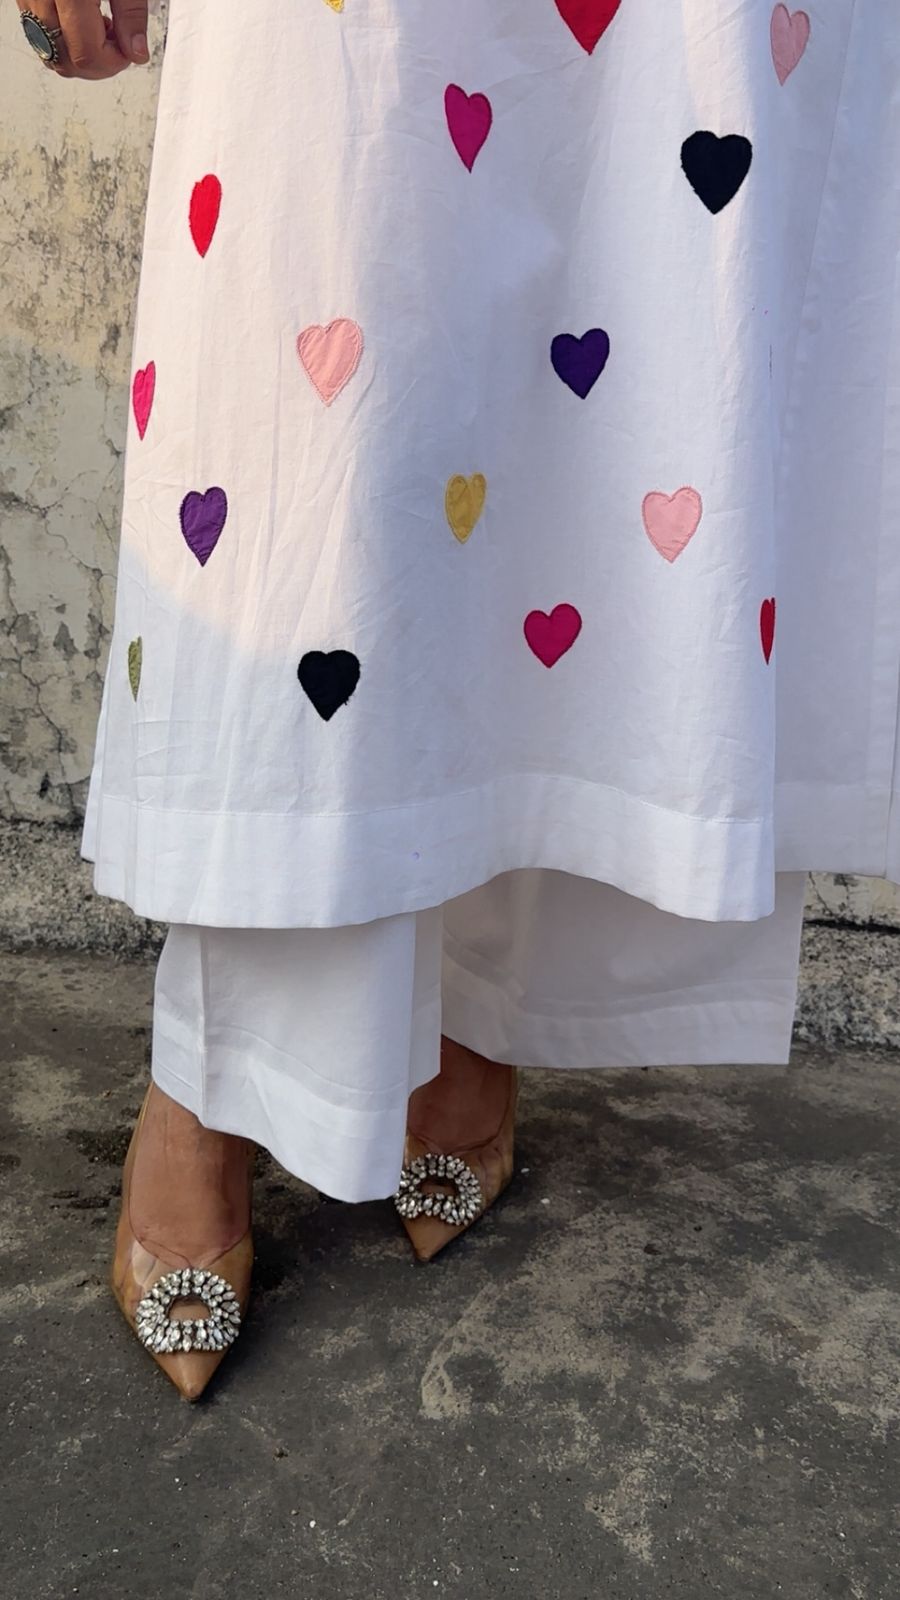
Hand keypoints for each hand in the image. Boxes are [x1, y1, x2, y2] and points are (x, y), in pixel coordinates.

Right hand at [16, 0, 148, 78]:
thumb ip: (131, 14)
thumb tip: (137, 54)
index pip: (87, 55)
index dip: (114, 63)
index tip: (130, 50)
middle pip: (66, 62)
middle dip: (98, 64)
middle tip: (118, 40)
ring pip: (51, 55)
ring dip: (80, 55)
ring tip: (100, 25)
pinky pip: (41, 37)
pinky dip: (64, 42)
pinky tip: (81, 19)